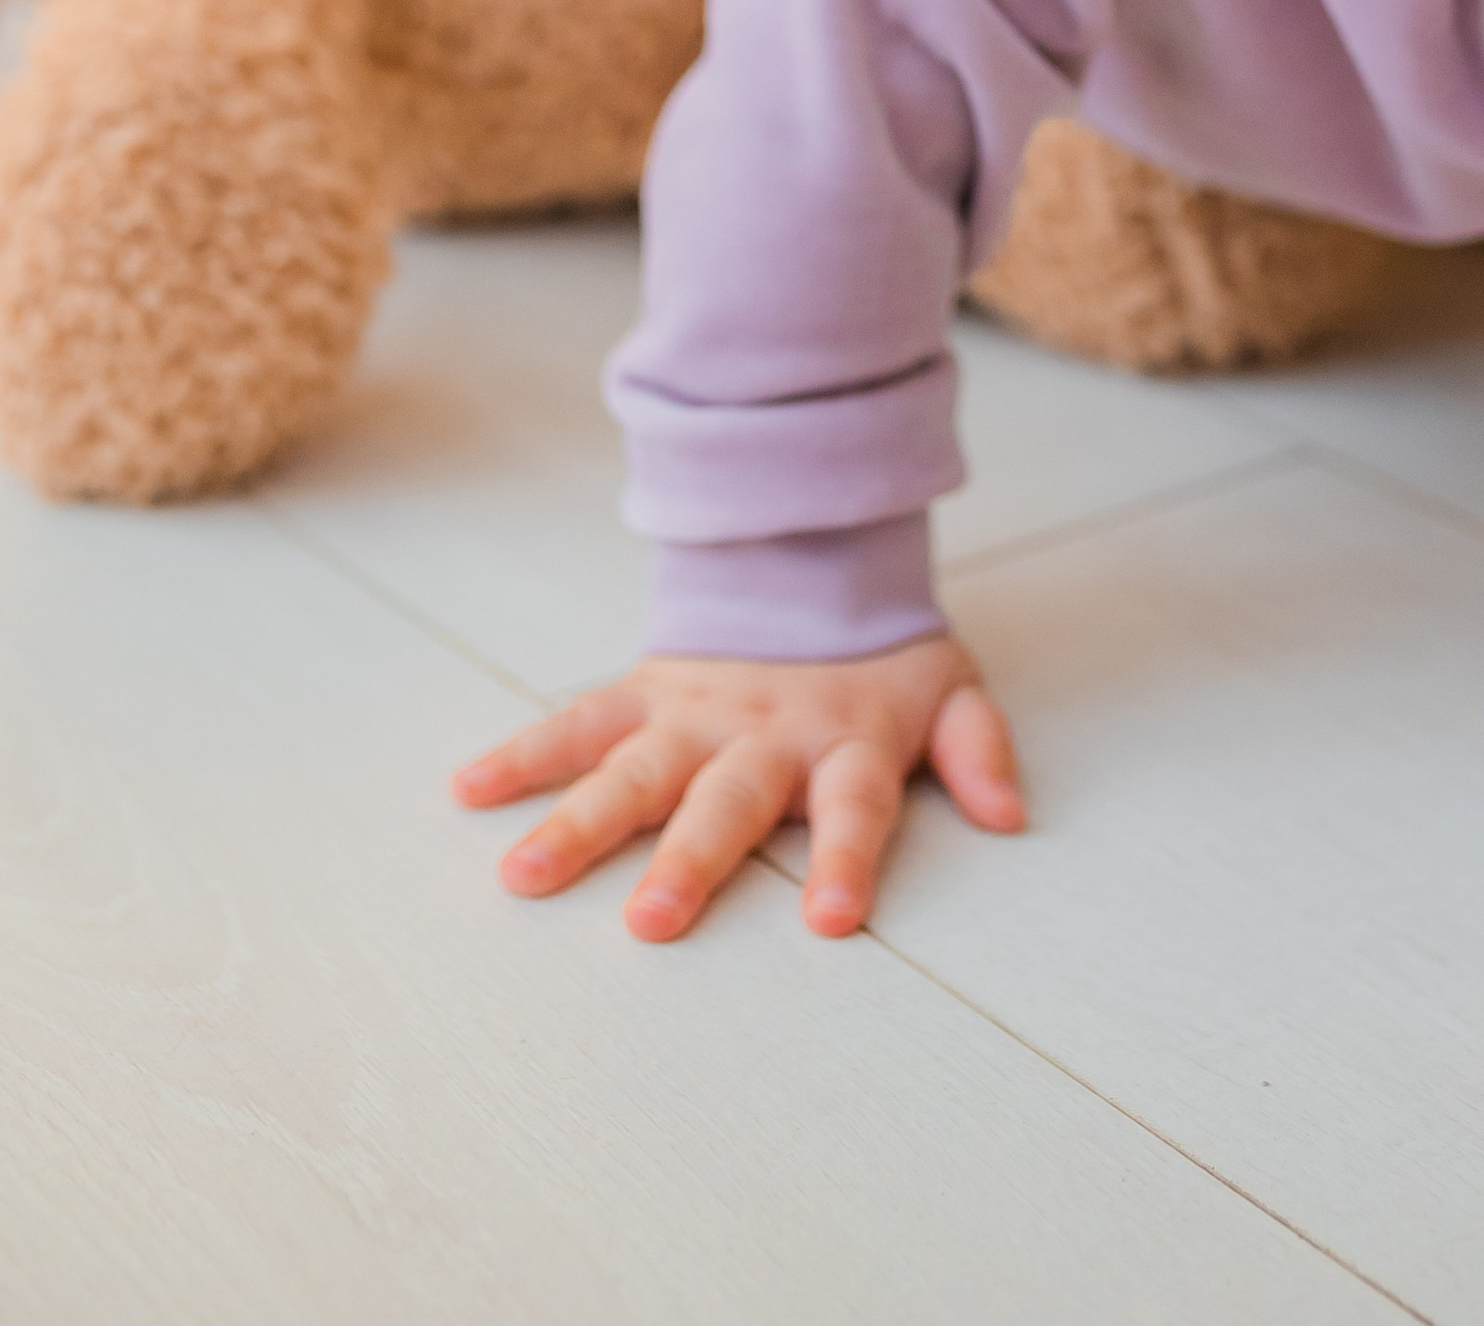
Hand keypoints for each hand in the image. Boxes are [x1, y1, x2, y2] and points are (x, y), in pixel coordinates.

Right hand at [451, 632, 1023, 941]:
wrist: (815, 560)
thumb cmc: (882, 662)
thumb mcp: (949, 691)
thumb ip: (979, 751)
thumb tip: (1013, 816)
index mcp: (845, 742)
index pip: (855, 806)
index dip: (848, 859)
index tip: (833, 921)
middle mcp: (764, 733)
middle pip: (726, 802)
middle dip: (689, 860)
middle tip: (649, 923)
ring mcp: (696, 712)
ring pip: (633, 769)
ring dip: (578, 820)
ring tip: (522, 874)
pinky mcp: (646, 691)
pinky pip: (578, 720)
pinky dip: (524, 751)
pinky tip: (470, 789)